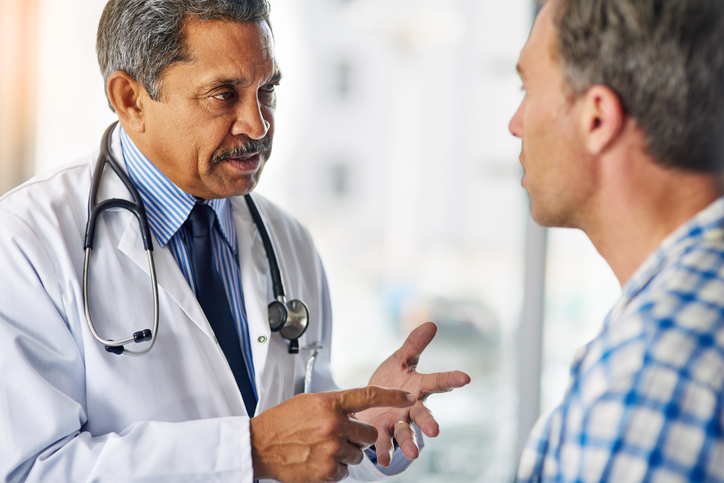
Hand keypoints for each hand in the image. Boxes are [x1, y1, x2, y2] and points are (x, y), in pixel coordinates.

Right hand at [250, 387, 415, 482]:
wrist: (259, 445)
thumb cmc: (282, 422)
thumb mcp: (310, 402)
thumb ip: (335, 406)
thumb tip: (355, 412)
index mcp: (330, 403)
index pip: (369, 396)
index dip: (393, 396)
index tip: (408, 398)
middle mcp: (334, 425)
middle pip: (369, 433)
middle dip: (360, 435)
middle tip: (340, 435)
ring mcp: (332, 450)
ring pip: (357, 454)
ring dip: (345, 453)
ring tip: (322, 448)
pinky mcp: (327, 472)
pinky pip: (345, 472)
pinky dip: (335, 469)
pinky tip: (317, 460)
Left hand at [355, 322, 470, 466]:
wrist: (369, 400)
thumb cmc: (391, 379)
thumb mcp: (401, 360)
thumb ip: (414, 345)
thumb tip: (432, 323)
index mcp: (418, 387)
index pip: (437, 382)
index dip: (451, 379)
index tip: (465, 377)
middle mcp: (411, 407)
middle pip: (422, 414)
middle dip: (429, 422)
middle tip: (435, 431)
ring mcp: (398, 421)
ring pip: (406, 432)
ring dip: (409, 443)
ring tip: (413, 452)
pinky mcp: (383, 432)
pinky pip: (385, 443)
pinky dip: (384, 451)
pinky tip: (382, 460)